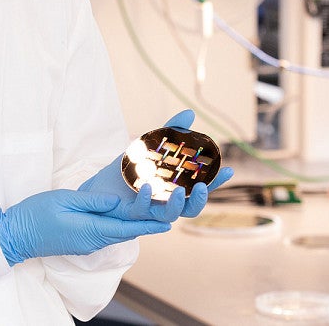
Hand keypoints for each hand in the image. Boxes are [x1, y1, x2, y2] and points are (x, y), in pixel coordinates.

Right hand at [0, 190, 169, 265]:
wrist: (15, 235)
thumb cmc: (36, 214)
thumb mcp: (65, 200)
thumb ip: (93, 201)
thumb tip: (117, 202)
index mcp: (90, 231)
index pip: (126, 229)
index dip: (147, 225)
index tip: (167, 224)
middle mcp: (92, 241)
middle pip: (125, 232)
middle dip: (145, 224)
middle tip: (166, 213)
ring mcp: (86, 244)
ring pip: (116, 233)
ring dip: (132, 224)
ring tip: (149, 212)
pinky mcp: (81, 242)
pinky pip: (105, 234)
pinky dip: (118, 225)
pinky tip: (123, 216)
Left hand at [79, 109, 233, 220]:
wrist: (99, 184)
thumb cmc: (129, 168)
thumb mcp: (150, 145)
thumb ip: (170, 132)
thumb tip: (190, 113)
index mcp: (175, 189)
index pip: (200, 187)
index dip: (216, 181)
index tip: (229, 170)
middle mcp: (166, 203)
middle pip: (191, 208)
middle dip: (200, 200)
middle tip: (203, 187)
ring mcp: (150, 210)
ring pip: (170, 215)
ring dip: (176, 205)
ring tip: (177, 191)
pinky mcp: (131, 214)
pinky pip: (142, 211)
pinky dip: (147, 201)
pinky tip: (148, 188)